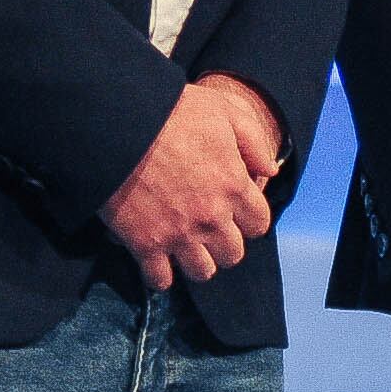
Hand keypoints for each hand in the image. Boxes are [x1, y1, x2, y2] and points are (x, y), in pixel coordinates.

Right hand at [100, 76, 280, 291]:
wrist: (119, 125)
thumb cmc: (172, 112)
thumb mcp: (223, 111)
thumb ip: (253, 141)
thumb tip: (270, 170)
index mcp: (234, 187)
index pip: (259, 224)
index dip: (249, 219)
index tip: (235, 212)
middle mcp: (212, 218)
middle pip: (233, 254)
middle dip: (224, 243)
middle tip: (209, 229)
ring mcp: (179, 235)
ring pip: (202, 272)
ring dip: (197, 261)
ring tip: (186, 246)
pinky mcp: (145, 245)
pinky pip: (161, 280)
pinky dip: (161, 274)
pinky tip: (158, 259)